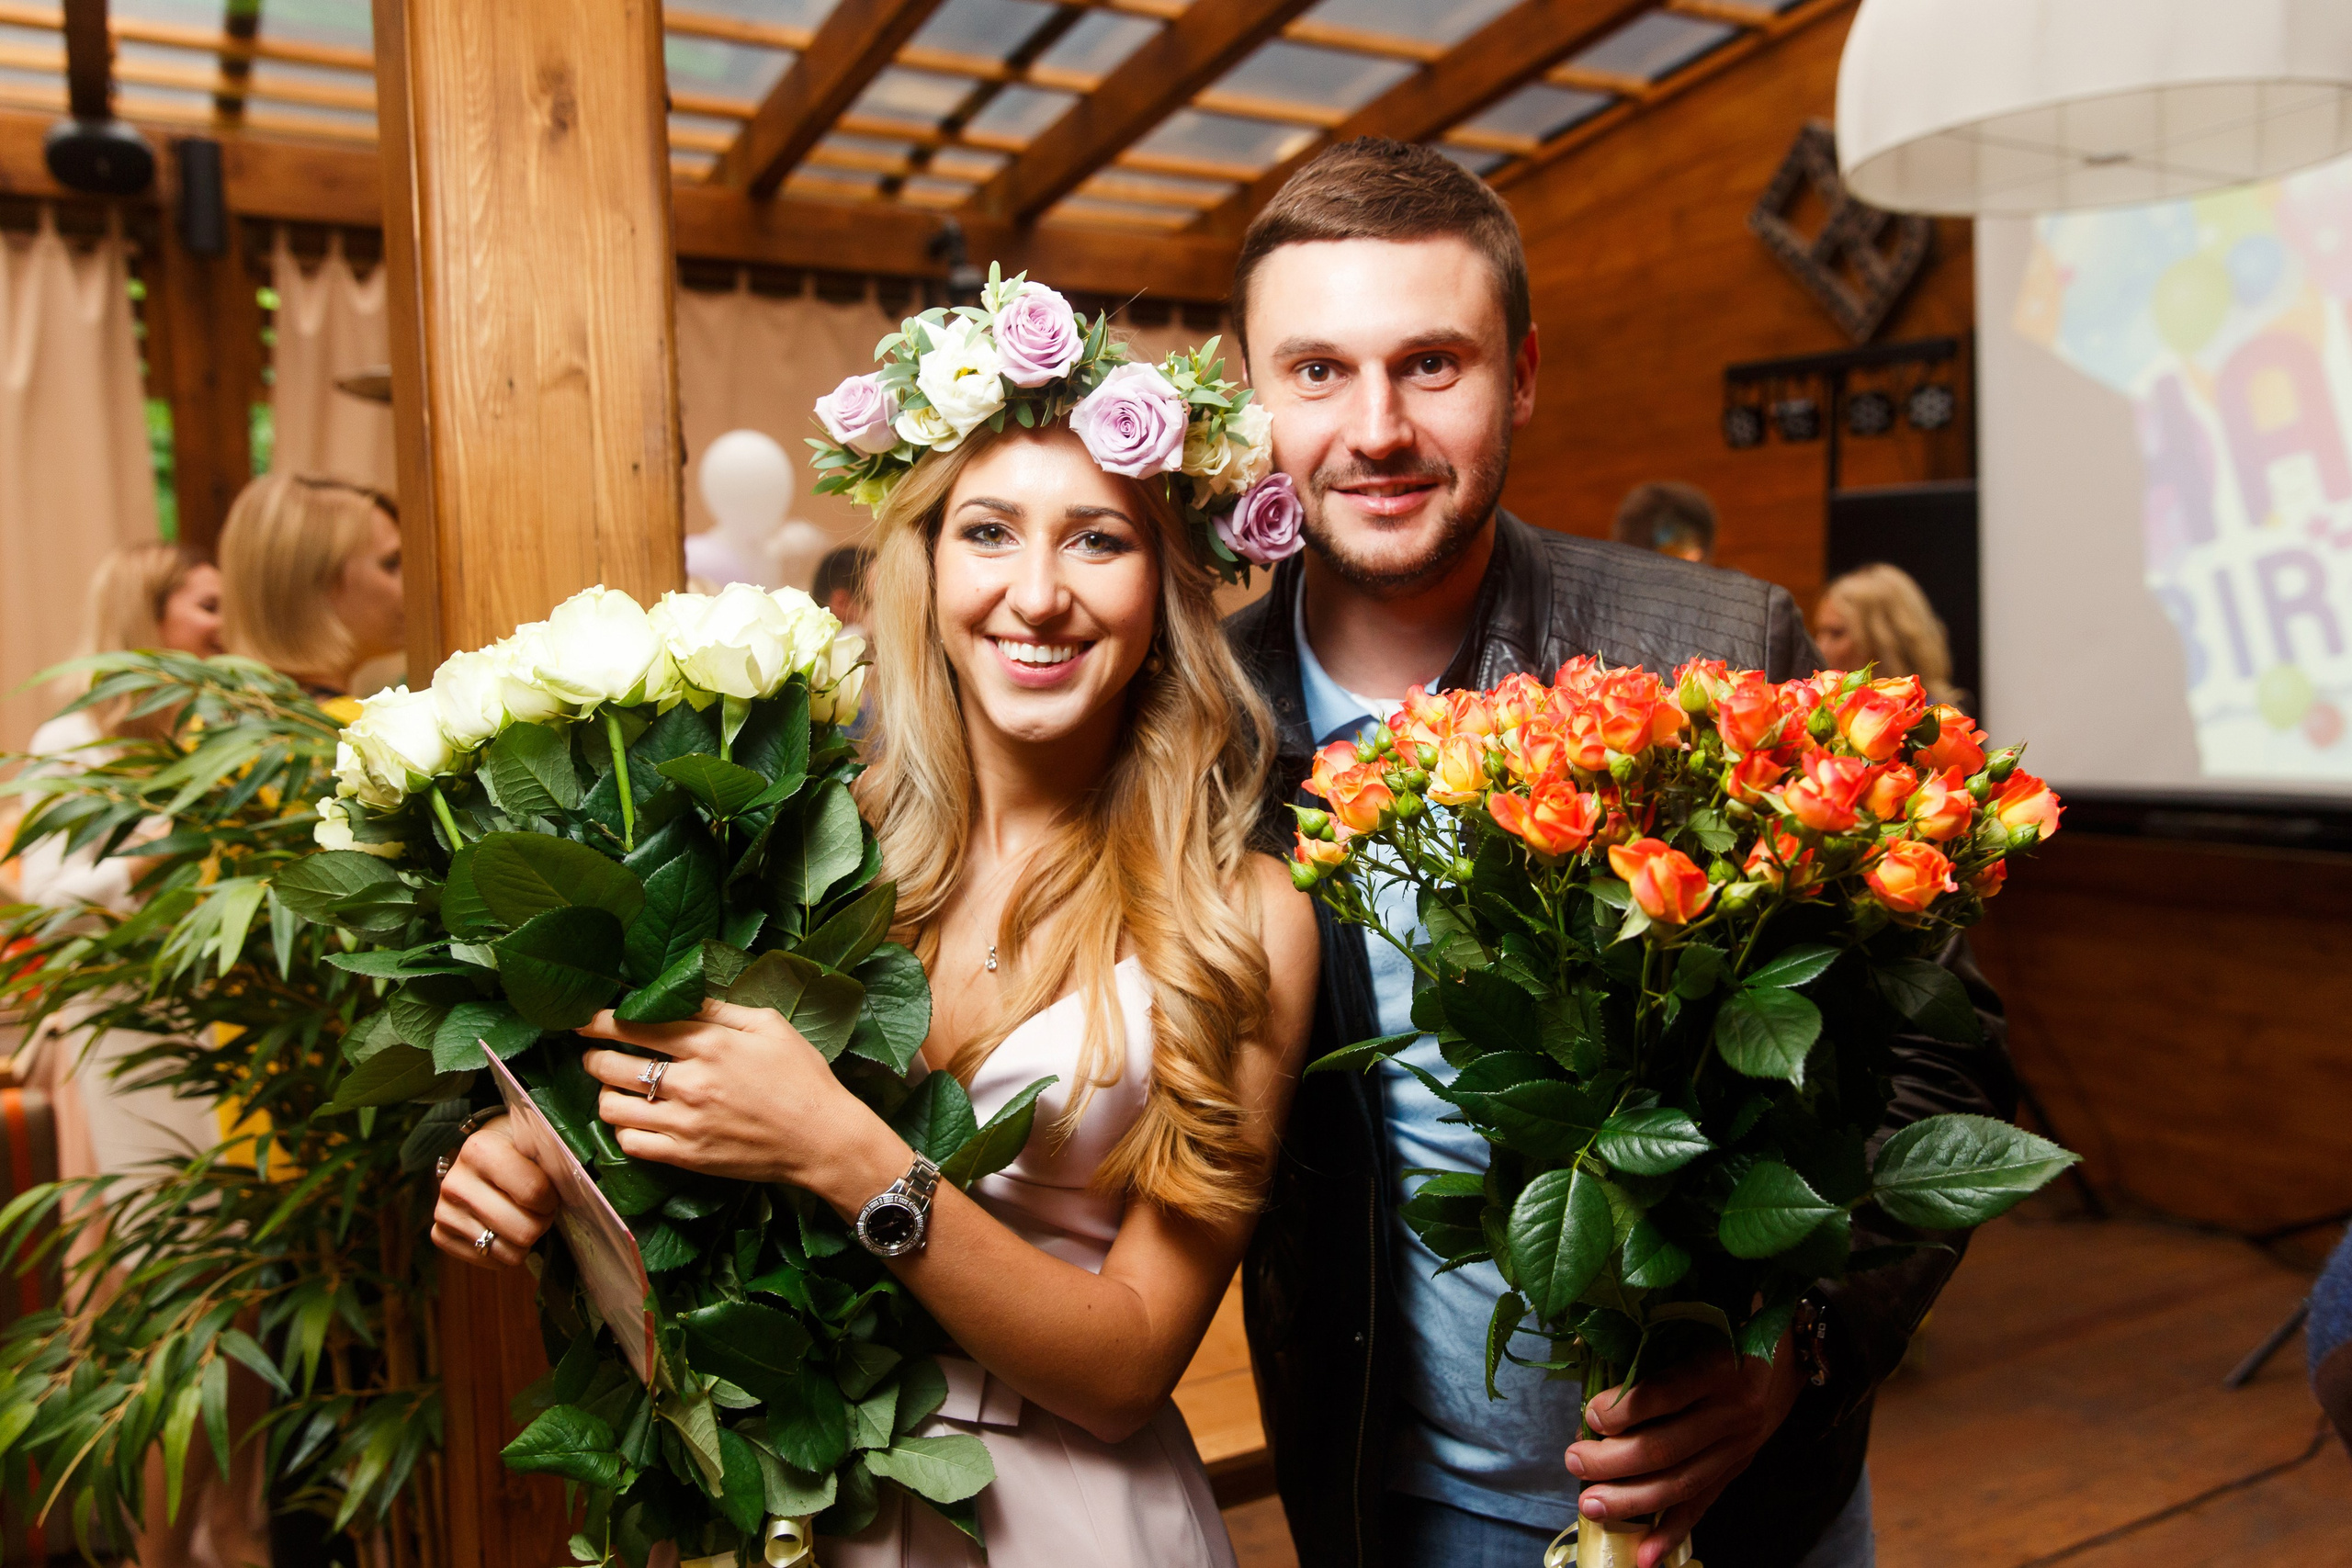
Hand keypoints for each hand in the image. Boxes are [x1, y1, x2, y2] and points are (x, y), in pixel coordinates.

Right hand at [431, 1119, 557, 1267]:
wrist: (484, 1151)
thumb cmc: (520, 1148)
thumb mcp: (538, 1141)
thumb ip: (555, 1162)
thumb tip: (576, 1189)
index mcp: (480, 1150)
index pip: (534, 1193)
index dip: (551, 1199)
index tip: (551, 1191)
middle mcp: (455, 1182)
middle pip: (523, 1230)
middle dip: (541, 1222)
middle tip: (540, 1208)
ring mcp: (444, 1210)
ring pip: (508, 1252)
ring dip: (525, 1240)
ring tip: (522, 1216)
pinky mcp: (440, 1235)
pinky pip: (490, 1261)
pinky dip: (505, 1251)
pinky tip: (503, 1227)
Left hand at [578, 1001, 902, 1199]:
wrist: (822, 1139)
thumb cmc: (802, 1077)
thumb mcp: (769, 1025)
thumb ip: (720, 1008)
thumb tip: (679, 993)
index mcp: (711, 1044)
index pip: (637, 1026)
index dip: (601, 1021)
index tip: (585, 1018)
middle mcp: (691, 1082)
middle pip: (612, 1065)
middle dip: (594, 1055)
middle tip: (596, 1053)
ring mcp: (685, 1123)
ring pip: (612, 1106)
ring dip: (604, 1093)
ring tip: (614, 1087)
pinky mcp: (686, 1157)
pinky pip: (630, 1143)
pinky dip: (623, 1129)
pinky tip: (635, 1119)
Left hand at [1563, 1333, 1804, 1567]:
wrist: (1798, 1351)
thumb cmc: (1736, 1323)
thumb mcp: (1704, 1317)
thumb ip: (1657, 1337)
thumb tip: (1590, 1347)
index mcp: (1720, 1367)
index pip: (1665, 1394)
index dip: (1624, 1409)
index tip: (1591, 1415)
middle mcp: (1733, 1412)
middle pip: (1666, 1448)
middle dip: (1613, 1462)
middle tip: (1574, 1460)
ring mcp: (1738, 1447)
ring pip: (1680, 1484)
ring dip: (1631, 1501)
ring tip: (1591, 1506)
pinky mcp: (1739, 1468)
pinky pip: (1703, 1504)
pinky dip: (1672, 1532)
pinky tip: (1646, 1557)